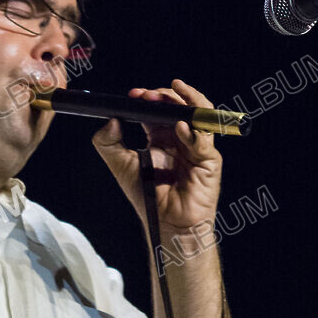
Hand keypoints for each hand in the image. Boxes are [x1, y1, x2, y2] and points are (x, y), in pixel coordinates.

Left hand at [92, 79, 222, 233]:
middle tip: (147, 95)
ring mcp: (197, 147)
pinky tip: (179, 127)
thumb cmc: (147, 198)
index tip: (134, 94)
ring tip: (171, 93)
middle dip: (165, 96)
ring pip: (200, 113)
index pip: (159, 108)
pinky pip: (204, 140)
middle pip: (180, 105)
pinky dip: (192, 131)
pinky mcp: (209, 160)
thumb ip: (108, 143)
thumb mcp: (121, 166)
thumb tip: (110, 119)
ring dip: (186, 100)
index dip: (149, 98)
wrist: (166, 224)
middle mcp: (181, 138)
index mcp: (162, 137)